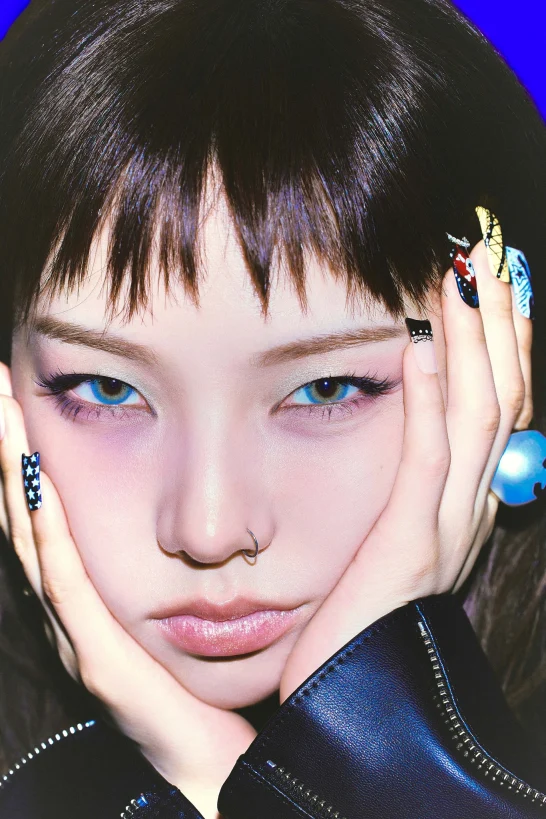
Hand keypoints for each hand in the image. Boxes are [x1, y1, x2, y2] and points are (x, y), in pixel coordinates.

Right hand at [0, 370, 255, 818]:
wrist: (212, 765)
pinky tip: (37, 485)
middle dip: (7, 449)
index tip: (17, 395)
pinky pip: (66, 584)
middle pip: (25, 515)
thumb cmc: (198, 685)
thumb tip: (191, 512)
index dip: (23, 457)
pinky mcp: (95, 657)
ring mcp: (75, 633)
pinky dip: (47, 531)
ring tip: (3, 412)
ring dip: (14, 473)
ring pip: (34, 538)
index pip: (44, 512)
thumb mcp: (171, 606)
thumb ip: (163, 562)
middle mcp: (68, 609)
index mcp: (86, 594)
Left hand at [279, 240, 532, 700]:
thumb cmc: (361, 608)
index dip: (503, 341)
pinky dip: (431, 395)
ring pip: (482, 416)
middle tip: (487, 256)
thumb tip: (414, 412)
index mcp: (470, 501)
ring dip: (476, 341)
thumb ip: (415, 479)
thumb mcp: (398, 532)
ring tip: (462, 276)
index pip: (500, 405)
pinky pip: (431, 456)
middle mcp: (475, 506)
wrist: (351, 694)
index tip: (490, 283)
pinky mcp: (414, 542)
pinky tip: (420, 343)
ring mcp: (451, 524)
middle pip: (505, 397)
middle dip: (501, 322)